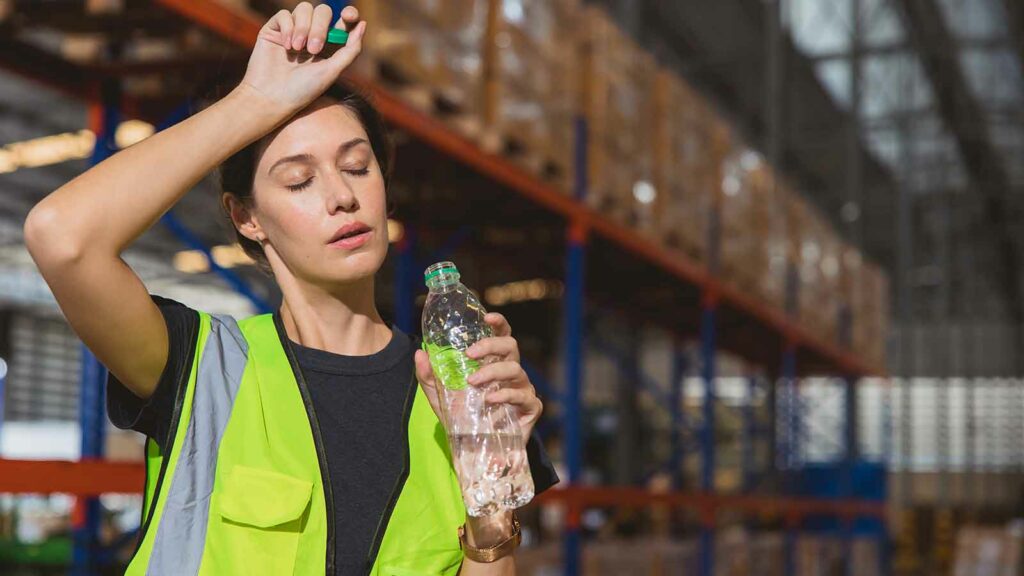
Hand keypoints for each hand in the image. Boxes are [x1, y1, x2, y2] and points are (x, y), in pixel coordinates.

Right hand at [237, 3, 365, 117]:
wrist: (271, 97)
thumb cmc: (303, 90)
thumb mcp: (332, 71)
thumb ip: (350, 49)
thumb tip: (363, 25)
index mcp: (329, 46)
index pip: (343, 22)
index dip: (349, 14)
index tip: (350, 16)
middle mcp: (311, 36)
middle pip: (323, 12)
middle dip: (321, 27)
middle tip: (313, 50)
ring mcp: (292, 31)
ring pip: (305, 9)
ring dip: (303, 27)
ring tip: (297, 49)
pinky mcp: (274, 29)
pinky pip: (284, 14)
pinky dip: (288, 28)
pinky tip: (286, 47)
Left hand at [413, 313, 543, 440]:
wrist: (475, 451)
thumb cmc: (462, 418)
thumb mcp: (439, 396)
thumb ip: (429, 375)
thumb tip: (419, 353)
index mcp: (493, 363)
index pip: (501, 335)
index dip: (498, 322)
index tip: (487, 316)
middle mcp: (511, 372)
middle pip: (511, 346)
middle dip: (490, 345)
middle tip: (469, 353)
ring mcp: (523, 389)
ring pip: (516, 369)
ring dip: (493, 372)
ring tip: (473, 382)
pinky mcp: (531, 408)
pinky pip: (524, 396)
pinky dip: (506, 396)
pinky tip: (490, 400)